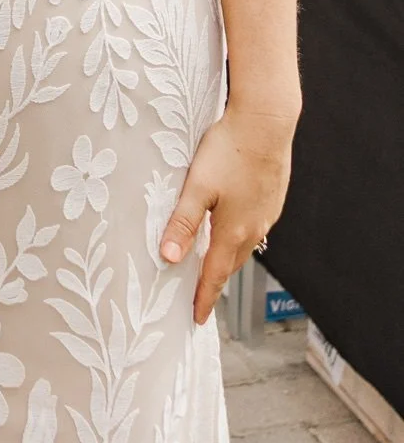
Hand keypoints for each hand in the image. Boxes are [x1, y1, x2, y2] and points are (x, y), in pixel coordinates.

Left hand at [160, 104, 294, 323]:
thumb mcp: (197, 186)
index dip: (204, 298)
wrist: (267, 123)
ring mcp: (267, 214)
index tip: (196, 319)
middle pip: (230, 264)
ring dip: (227, 258)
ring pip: (244, 246)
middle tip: (201, 295)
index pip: (214, 275)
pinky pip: (254, 228)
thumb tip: (168, 257)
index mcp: (233, 231)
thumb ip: (183, 222)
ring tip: (213, 265)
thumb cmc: (229, 151)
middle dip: (215, 281)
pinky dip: (239, 237)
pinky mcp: (273, 198)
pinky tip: (233, 228)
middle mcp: (254, 229)